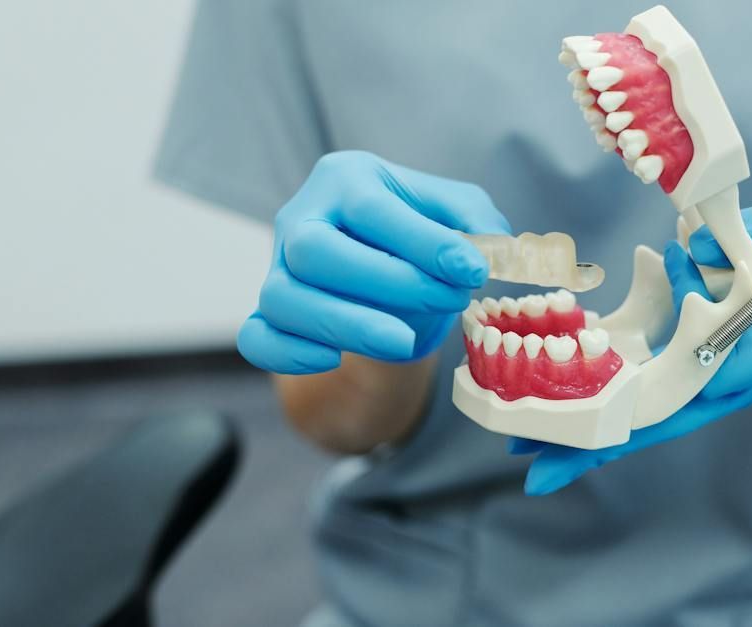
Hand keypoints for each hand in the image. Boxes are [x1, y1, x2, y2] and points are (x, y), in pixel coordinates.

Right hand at [238, 151, 510, 373]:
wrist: (388, 281)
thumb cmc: (420, 239)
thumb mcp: (458, 215)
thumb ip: (478, 223)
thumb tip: (493, 248)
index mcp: (344, 179)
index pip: (371, 208)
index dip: (422, 242)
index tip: (472, 270)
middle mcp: (300, 218)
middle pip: (314, 251)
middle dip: (386, 283)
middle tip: (448, 301)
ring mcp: (276, 268)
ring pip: (283, 299)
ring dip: (347, 325)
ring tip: (405, 342)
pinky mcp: (267, 314)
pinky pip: (258, 338)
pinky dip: (291, 353)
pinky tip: (335, 358)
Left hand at [513, 172, 751, 494]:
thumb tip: (691, 242)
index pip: (706, 381)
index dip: (644, 396)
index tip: (588, 416)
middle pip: (675, 415)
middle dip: (605, 443)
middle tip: (535, 471)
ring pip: (673, 404)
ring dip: (610, 424)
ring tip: (543, 444)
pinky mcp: (747, 349)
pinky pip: (685, 372)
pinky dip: (639, 381)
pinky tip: (590, 386)